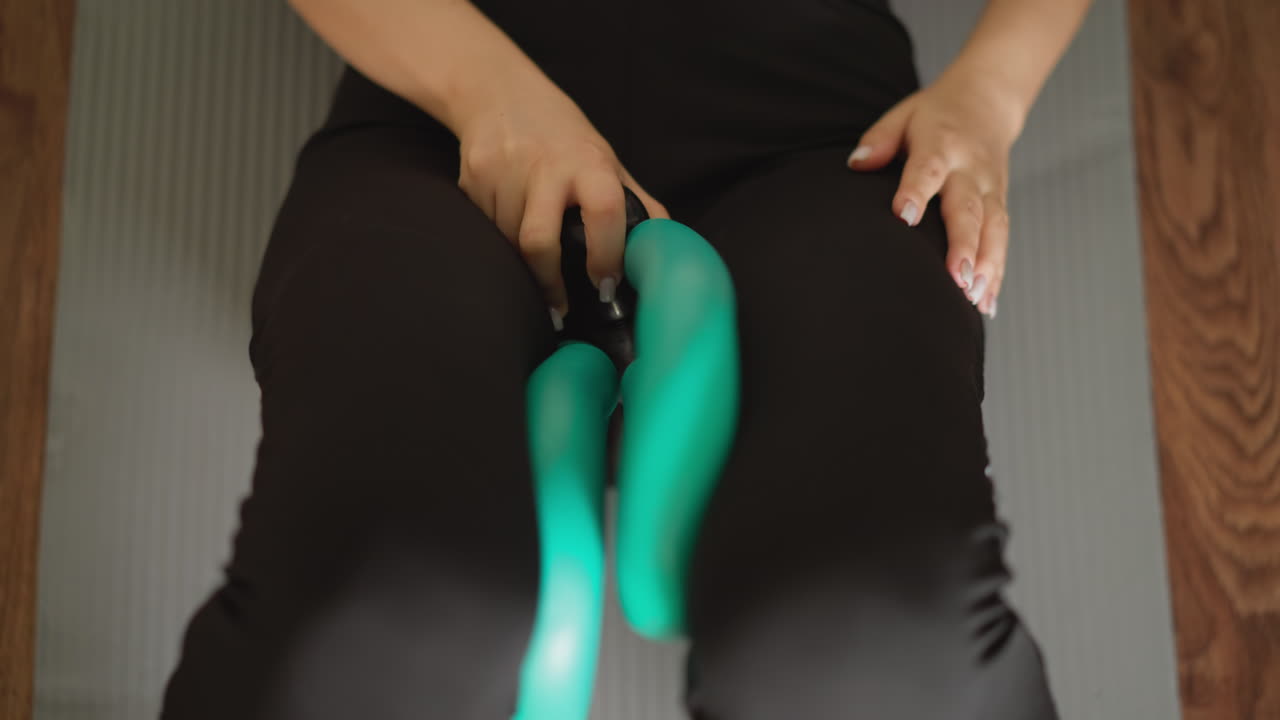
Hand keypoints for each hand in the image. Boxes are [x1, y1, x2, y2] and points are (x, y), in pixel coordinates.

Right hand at [455, 76, 667, 325]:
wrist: (497, 92)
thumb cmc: (562, 134)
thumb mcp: (605, 159)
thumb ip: (634, 201)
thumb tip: (666, 246)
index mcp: (588, 162)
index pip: (604, 212)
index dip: (606, 255)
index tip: (604, 285)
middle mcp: (544, 166)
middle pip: (537, 241)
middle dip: (547, 282)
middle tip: (558, 307)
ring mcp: (501, 173)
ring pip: (507, 242)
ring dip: (522, 264)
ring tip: (535, 267)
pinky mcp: (470, 181)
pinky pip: (485, 229)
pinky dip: (500, 241)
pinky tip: (509, 230)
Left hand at [846, 67, 1025, 317]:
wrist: (987, 100)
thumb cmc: (934, 115)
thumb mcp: (903, 115)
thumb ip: (880, 139)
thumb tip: (857, 164)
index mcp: (941, 143)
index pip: (928, 168)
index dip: (917, 191)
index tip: (904, 217)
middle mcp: (970, 169)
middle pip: (969, 209)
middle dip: (964, 245)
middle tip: (955, 278)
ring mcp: (991, 188)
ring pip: (993, 229)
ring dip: (986, 265)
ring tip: (974, 300)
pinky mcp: (1000, 204)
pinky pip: (1002, 239)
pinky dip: (997, 273)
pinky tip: (986, 304)